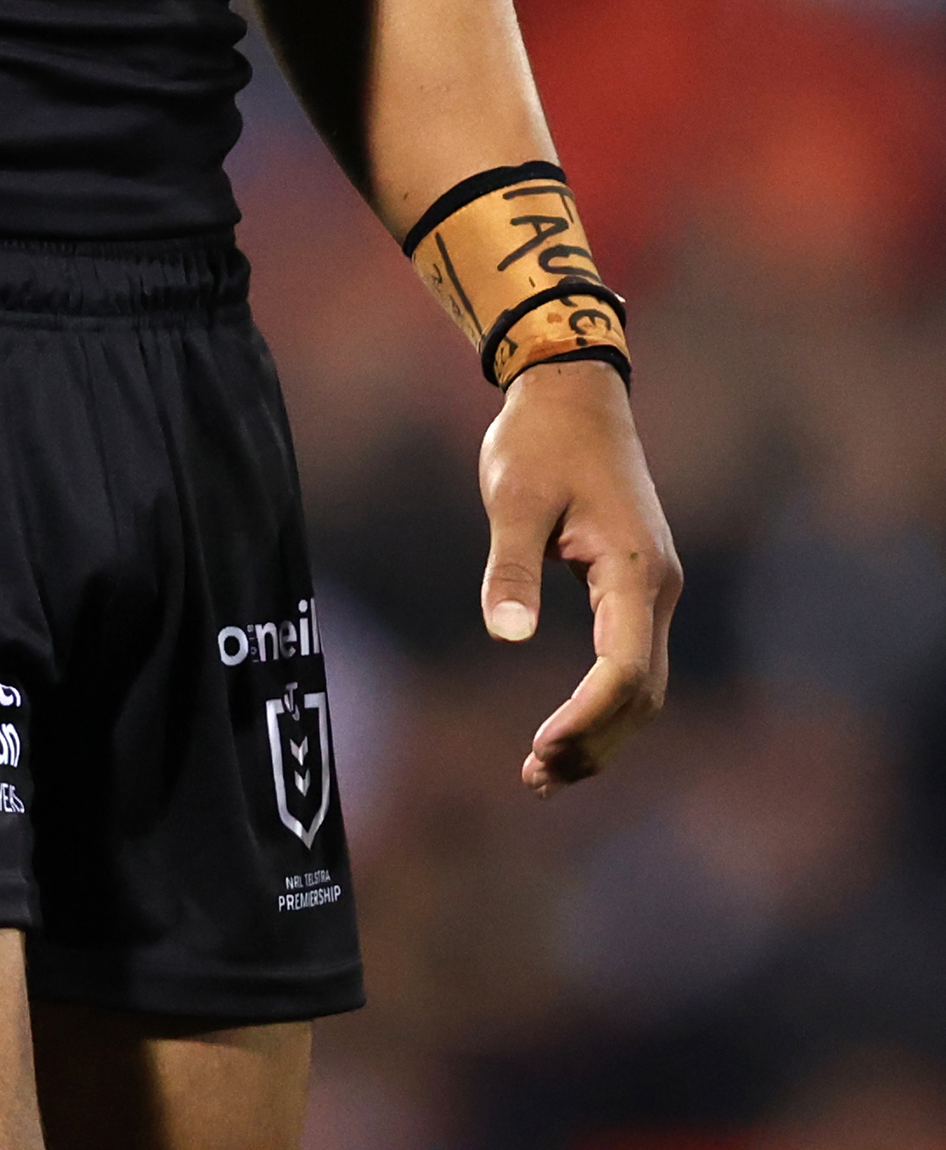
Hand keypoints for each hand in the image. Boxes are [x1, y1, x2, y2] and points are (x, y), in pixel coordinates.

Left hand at [477, 360, 679, 796]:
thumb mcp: (514, 496)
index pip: (625, 670)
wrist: (572, 389)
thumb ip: (511, 565)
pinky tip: (565, 729)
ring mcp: (652, 588)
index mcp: (635, 569)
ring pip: (642, 686)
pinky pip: (630, 662)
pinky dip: (602, 704)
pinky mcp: (635, 585)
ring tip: (542, 772)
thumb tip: (507, 635)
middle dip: (595, 741)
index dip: (587, 717)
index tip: (540, 746)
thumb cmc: (540, 438)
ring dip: (601, 733)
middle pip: (642, 693)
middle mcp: (657, 587)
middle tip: (534, 775)